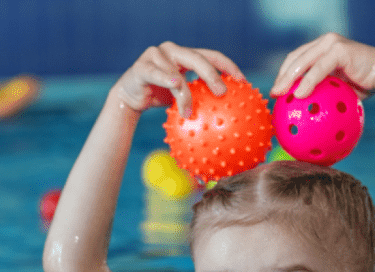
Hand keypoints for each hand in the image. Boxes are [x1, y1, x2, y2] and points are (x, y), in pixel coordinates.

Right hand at [115, 42, 244, 115]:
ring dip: (184, 94)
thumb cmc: (161, 98)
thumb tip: (232, 116)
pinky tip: (176, 86)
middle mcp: (173, 51)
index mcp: (187, 56)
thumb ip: (203, 98)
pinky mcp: (141, 65)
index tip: (244, 82)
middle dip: (212, 74)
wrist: (130, 99)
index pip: (212, 56)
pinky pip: (156, 74)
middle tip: (223, 92)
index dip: (229, 66)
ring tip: (190, 112)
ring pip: (176, 72)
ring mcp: (156, 55)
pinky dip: (166, 79)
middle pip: (198, 58)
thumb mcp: (184, 97)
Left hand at [270, 33, 374, 99]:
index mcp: (323, 48)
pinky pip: (318, 68)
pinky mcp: (339, 49)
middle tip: (274, 94)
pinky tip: (299, 94)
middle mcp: (325, 41)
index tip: (277, 91)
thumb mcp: (338, 87)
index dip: (284, 73)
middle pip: (296, 58)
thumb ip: (322, 90)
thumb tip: (306, 109)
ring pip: (304, 61)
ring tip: (281, 94)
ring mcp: (331, 43)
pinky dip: (307, 81)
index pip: (297, 58)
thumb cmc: (363, 84)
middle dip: (282, 77)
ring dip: (289, 79)